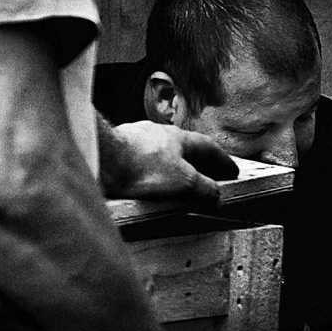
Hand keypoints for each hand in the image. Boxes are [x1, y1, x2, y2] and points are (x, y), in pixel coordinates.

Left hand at [98, 118, 234, 204]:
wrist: (99, 160)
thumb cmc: (140, 165)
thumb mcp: (185, 182)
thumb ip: (205, 189)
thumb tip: (216, 195)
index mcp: (178, 137)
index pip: (208, 147)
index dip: (223, 161)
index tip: (231, 171)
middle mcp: (156, 134)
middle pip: (183, 149)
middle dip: (197, 164)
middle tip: (207, 179)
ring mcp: (135, 141)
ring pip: (160, 155)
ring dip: (171, 169)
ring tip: (176, 187)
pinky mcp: (117, 154)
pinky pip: (140, 164)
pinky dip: (149, 175)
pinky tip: (147, 188)